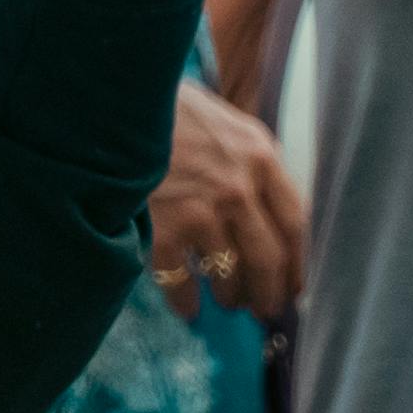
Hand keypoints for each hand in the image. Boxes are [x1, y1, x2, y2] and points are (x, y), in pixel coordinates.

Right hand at [146, 79, 308, 318]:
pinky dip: (186, 301)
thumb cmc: (164, 107)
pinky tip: (187, 308)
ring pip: (229, 274)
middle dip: (269, 291)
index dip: (298, 261)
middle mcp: (237, 188)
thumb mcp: (222, 121)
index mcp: (259, 156)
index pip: (295, 221)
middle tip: (265, 308)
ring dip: (231, 296)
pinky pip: (181, 282)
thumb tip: (263, 208)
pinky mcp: (162, 230)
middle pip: (268, 258)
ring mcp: (200, 211)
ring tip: (227, 301)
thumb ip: (247, 159)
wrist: (114, 103)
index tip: (295, 284)